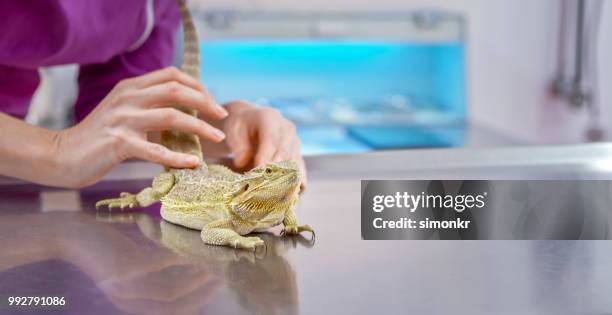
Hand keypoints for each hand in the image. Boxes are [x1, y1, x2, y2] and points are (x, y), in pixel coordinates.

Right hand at [54, 67, 227, 187]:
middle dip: (206, 102)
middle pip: (176, 90)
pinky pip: (156, 151)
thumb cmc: (99, 138)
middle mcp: (128, 98)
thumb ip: (149, 107)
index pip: (172, 75)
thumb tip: (186, 113)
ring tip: (218, 138)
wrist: (62, 155)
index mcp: (131, 87)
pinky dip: (178, 158)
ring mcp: (123, 119)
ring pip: (171, 116)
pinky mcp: (119, 143)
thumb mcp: (123, 112)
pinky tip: (193, 163)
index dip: (197, 86)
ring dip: (200, 127)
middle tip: (222, 117)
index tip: (212, 102)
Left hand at [222, 101, 306, 187]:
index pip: (271, 140)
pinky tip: (295, 193)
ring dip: (288, 178)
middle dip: (276, 171)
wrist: (251, 120)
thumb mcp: (234, 132)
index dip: (266, 157)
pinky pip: (300, 167)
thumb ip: (239, 146)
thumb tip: (242, 162)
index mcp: (269, 117)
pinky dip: (297, 180)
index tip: (258, 173)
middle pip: (285, 152)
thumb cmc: (240, 127)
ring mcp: (295, 140)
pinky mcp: (298, 152)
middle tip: (267, 189)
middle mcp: (286, 128)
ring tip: (280, 195)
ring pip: (295, 161)